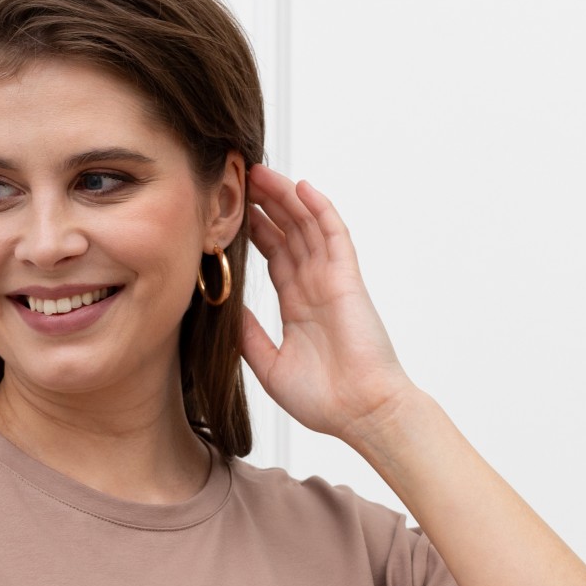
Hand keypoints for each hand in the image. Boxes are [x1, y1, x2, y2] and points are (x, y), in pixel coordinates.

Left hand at [239, 164, 415, 440]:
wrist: (360, 412)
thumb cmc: (324, 399)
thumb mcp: (269, 366)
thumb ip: (248, 335)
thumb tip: (225, 310)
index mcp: (298, 307)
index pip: (275, 257)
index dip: (256, 232)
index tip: (232, 213)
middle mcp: (315, 288)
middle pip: (289, 234)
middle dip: (267, 206)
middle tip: (241, 179)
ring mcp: (332, 281)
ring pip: (307, 226)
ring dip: (286, 198)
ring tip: (261, 173)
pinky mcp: (347, 279)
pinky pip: (335, 235)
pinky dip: (320, 209)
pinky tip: (302, 188)